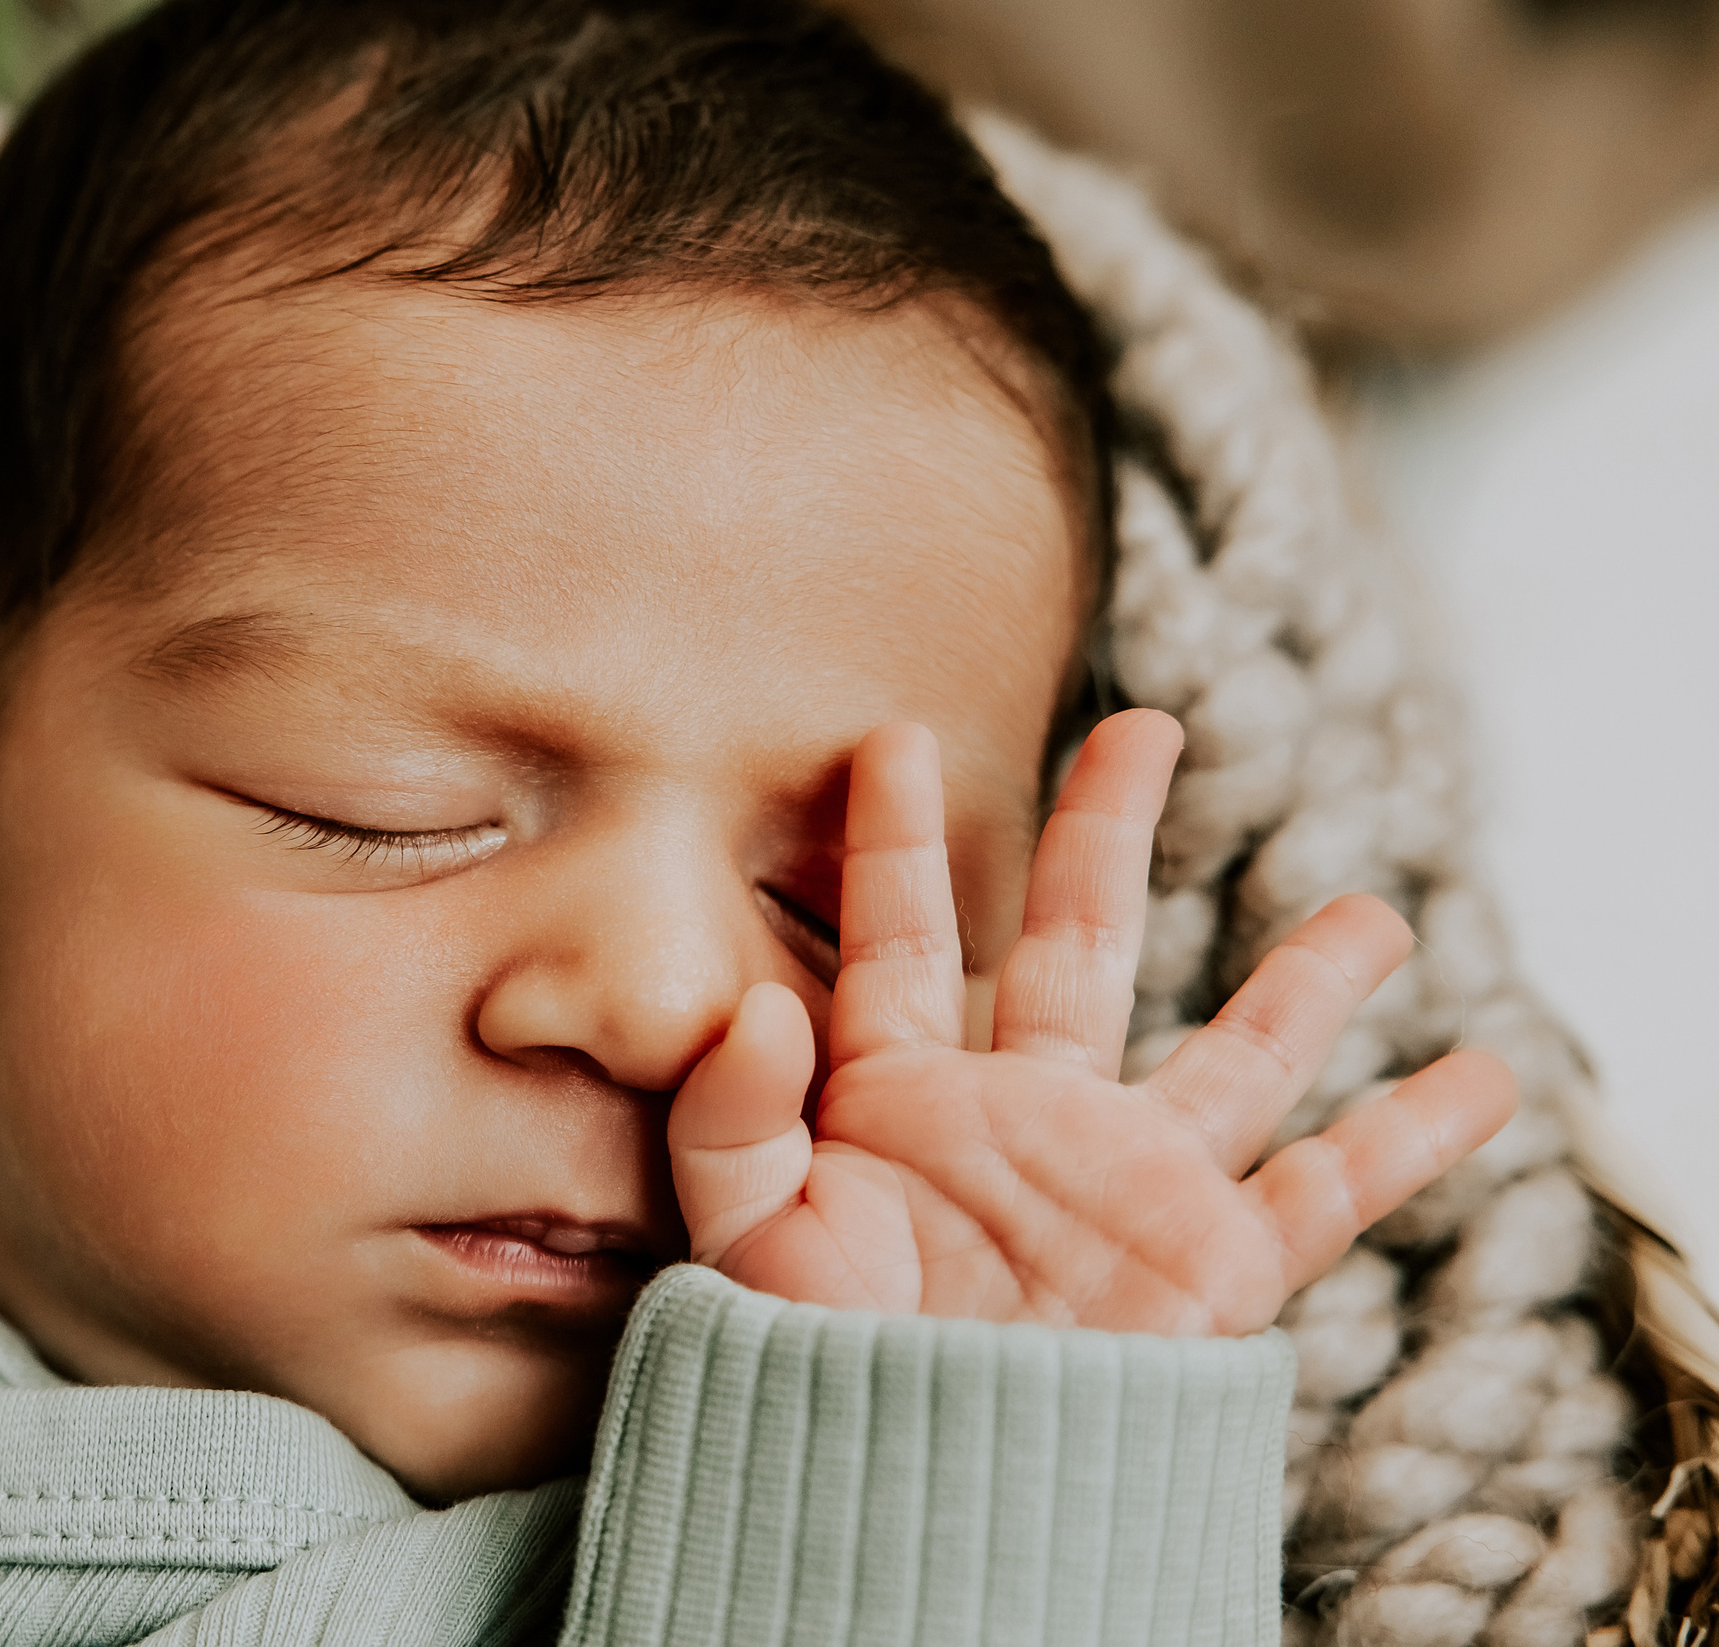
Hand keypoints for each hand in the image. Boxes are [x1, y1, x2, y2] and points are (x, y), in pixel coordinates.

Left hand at [669, 710, 1516, 1335]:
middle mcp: (1029, 1117)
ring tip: (1376, 910)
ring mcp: (1130, 1182)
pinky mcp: (1211, 1264)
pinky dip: (1411, 1138)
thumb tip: (755, 1001)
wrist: (915, 1486)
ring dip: (1306, 978)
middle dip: (1105, 833)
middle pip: (1081, 941)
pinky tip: (1482, 1078)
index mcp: (907, 1098)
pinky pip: (1331, 1187)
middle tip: (1145, 728)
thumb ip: (733, 1114)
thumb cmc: (816, 1371)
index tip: (890, 737)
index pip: (902, 939)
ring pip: (1237, 1048)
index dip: (894, 841)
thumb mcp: (748, 1235)